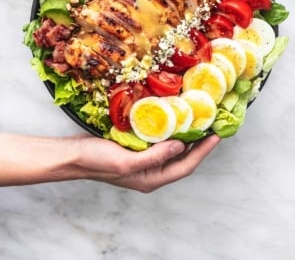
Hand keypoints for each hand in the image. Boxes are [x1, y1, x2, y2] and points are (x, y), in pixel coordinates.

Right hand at [0, 133, 219, 189]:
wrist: (74, 155)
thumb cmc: (97, 161)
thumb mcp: (127, 161)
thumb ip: (155, 156)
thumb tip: (180, 145)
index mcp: (152, 178)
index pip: (185, 165)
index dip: (203, 151)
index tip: (216, 136)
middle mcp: (151, 171)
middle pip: (182, 158)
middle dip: (199, 144)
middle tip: (212, 126)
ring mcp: (143, 160)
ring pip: (171, 149)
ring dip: (185, 136)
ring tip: (197, 121)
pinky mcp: (136, 148)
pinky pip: (158, 141)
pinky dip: (168, 131)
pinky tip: (171, 119)